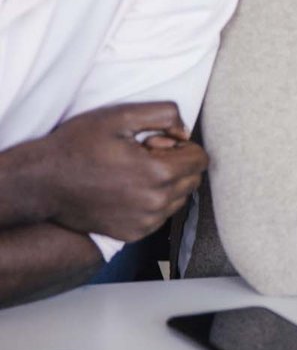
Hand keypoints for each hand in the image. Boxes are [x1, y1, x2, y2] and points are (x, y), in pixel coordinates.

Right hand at [26, 103, 206, 241]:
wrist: (42, 182)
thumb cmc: (78, 146)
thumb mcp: (120, 115)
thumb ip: (164, 115)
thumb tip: (185, 133)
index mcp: (158, 173)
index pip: (201, 159)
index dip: (180, 146)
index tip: (154, 143)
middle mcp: (156, 203)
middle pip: (193, 179)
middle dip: (177, 164)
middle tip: (144, 156)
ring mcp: (144, 222)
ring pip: (179, 199)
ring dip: (167, 184)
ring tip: (134, 173)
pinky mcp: (133, 234)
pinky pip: (161, 216)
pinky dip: (153, 202)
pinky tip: (126, 190)